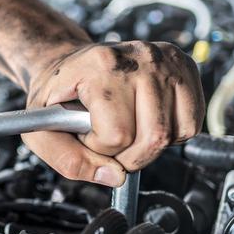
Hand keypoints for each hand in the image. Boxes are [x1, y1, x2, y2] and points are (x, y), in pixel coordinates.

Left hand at [22, 41, 204, 186]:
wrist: (69, 65)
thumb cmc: (57, 95)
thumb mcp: (41, 128)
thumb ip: (67, 159)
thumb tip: (115, 176)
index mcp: (100, 65)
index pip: (117, 134)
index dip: (99, 147)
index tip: (86, 133)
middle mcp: (139, 57)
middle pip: (153, 137)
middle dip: (128, 155)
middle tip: (108, 140)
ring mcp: (165, 59)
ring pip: (173, 134)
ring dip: (149, 145)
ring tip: (125, 126)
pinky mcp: (184, 66)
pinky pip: (192, 123)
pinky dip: (171, 134)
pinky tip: (146, 120)